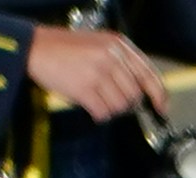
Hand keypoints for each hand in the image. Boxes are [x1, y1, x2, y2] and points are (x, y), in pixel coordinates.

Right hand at [29, 20, 173, 113]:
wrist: (34, 47)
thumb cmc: (65, 49)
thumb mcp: (98, 45)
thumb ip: (121, 63)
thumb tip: (142, 92)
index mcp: (118, 44)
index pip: (149, 74)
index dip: (159, 95)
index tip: (162, 108)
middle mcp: (111, 56)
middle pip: (135, 95)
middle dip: (125, 104)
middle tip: (108, 99)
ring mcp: (99, 72)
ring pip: (121, 106)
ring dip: (110, 109)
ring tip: (95, 98)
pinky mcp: (85, 87)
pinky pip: (103, 113)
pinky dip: (98, 114)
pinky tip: (88, 104)